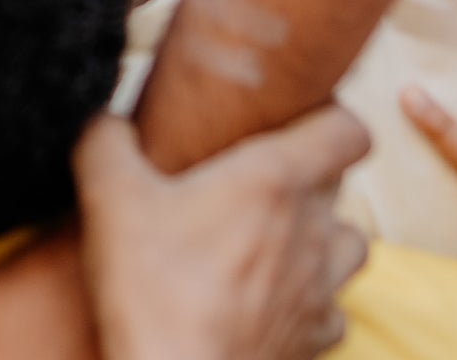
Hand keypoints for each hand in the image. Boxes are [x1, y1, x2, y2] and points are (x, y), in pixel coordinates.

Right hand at [75, 106, 369, 359]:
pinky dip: (312, 304)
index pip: (348, 131)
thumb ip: (105, 140)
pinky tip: (274, 305)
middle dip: (311, 178)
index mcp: (273, 180)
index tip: (294, 121)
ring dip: (324, 240)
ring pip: (351, 247)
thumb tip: (104, 118)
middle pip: (342, 187)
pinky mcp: (315, 339)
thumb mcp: (109, 198)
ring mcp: (321, 289)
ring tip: (279, 243)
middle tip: (260, 184)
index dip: (331, 118)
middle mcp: (312, 230)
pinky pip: (333, 312)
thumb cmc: (153, 288)